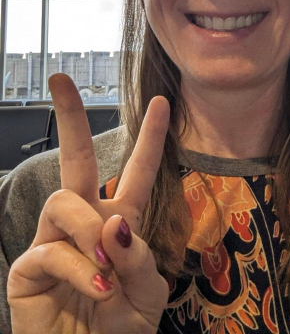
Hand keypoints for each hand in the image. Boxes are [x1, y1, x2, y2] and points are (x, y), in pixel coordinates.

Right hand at [7, 74, 169, 333]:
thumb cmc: (122, 329)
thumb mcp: (148, 294)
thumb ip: (139, 257)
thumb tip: (112, 224)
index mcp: (120, 222)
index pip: (136, 171)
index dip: (150, 137)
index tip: (161, 101)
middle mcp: (85, 222)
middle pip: (77, 158)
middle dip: (70, 117)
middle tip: (60, 80)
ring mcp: (53, 240)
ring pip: (64, 201)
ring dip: (89, 232)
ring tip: (104, 273)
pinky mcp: (29, 266)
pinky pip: (50, 249)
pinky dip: (78, 269)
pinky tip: (93, 289)